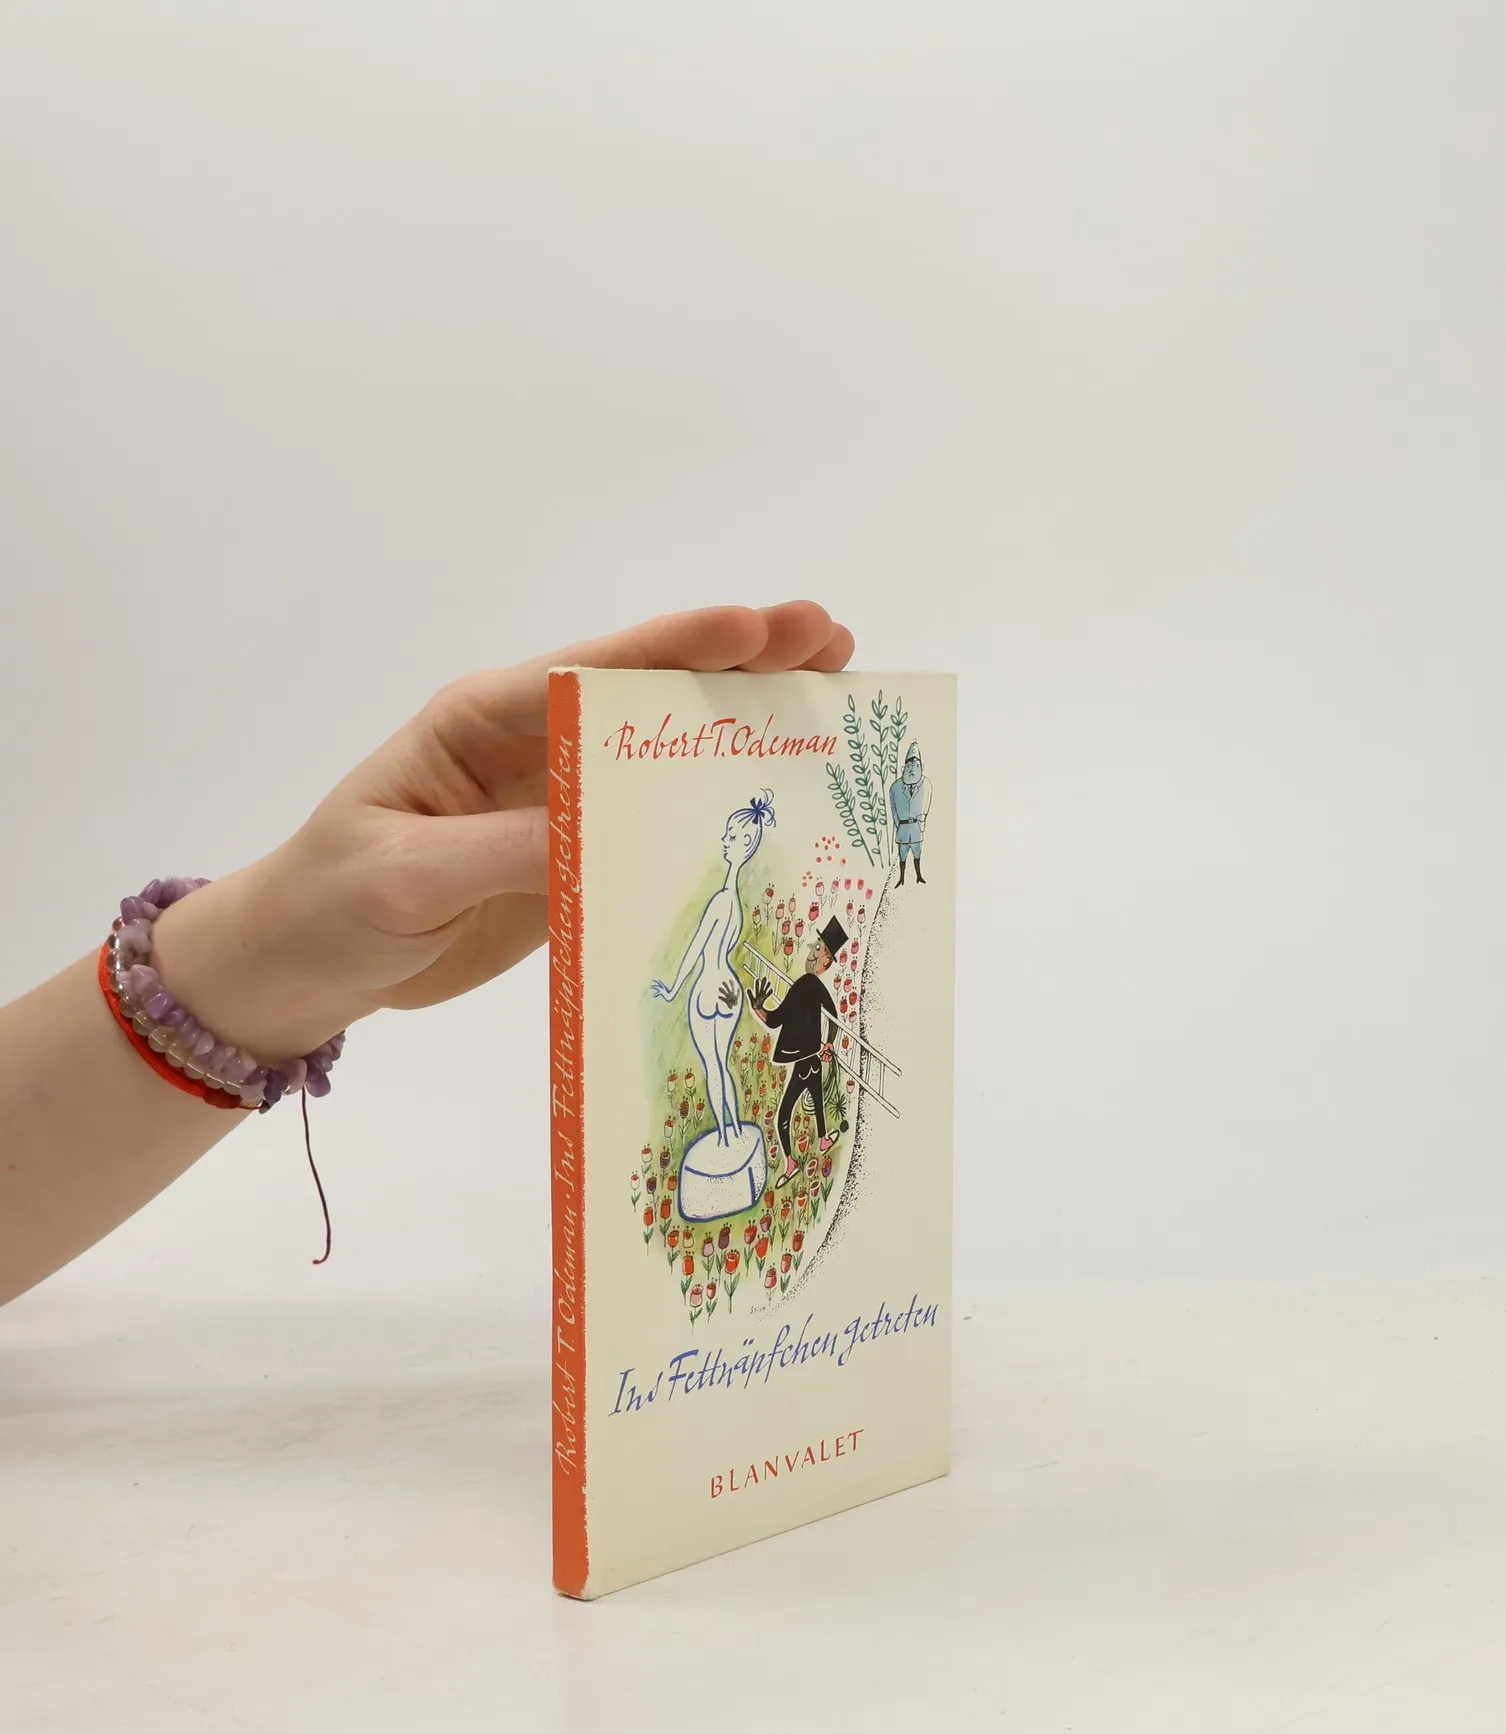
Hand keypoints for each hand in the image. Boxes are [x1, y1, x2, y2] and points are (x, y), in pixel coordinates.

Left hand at [150, 603, 854, 1062]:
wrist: (302, 967)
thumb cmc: (332, 904)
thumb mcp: (405, 877)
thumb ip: (501, 851)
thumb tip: (601, 833)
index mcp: (488, 718)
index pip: (596, 669)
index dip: (681, 645)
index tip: (761, 627)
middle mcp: (538, 744)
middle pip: (655, 693)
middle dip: (745, 663)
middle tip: (835, 642)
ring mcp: (564, 800)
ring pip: (672, 754)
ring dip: (751, 727)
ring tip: (836, 699)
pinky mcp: (577, 858)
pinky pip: (660, 827)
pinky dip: (724, 814)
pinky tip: (786, 807)